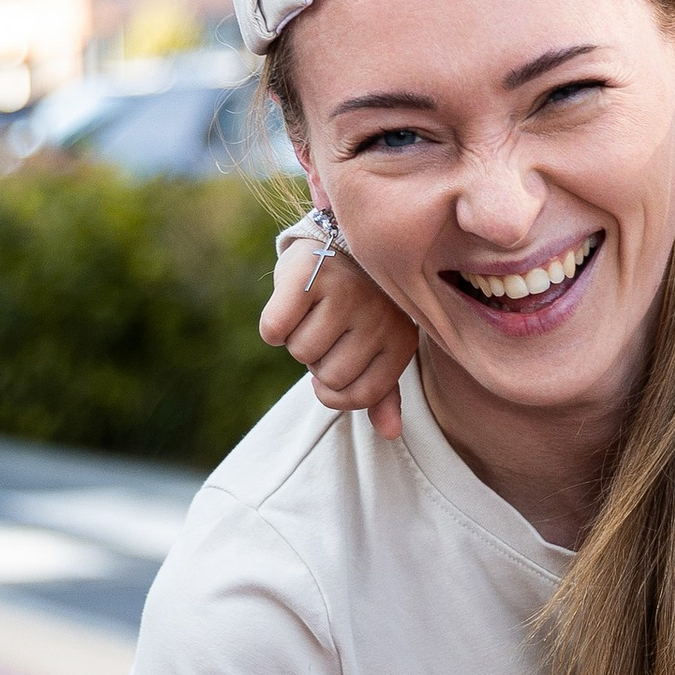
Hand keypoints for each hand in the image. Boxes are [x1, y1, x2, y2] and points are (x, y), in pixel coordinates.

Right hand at [259, 229, 417, 430]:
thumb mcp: (378, 345)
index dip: (336, 391)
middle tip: (325, 326)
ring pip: (301, 352)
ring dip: (296, 338)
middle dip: (316, 360)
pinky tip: (290, 304)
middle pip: (327, 376)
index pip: (360, 396)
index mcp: (402, 340)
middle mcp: (380, 317)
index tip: (336, 361)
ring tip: (313, 310)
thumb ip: (382, 391)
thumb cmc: (360, 304)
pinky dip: (273, 324)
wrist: (339, 241)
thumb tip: (389, 432)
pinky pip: (275, 329)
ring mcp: (347, 294)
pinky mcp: (311, 275)